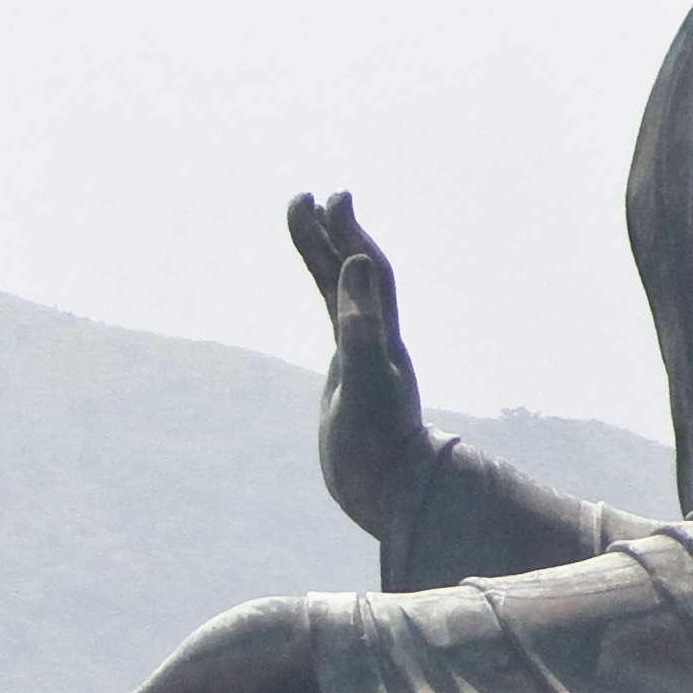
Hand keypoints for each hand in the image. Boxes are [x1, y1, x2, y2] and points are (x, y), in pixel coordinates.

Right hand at [288, 190, 424, 541]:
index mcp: (377, 337)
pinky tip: (322, 287)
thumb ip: (363, 327)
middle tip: (305, 197)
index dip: (349, 232)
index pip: (367, 270)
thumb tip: (359, 265)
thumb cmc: (377, 449)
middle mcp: (373, 339)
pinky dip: (327, 295)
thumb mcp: (366, 385)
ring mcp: (362, 357)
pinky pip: (337, 322)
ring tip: (301, 220)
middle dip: (330, 232)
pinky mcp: (349, 377)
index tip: (330, 197)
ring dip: (324, 255)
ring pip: (341, 293)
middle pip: (352, 272)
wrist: (390, 495)